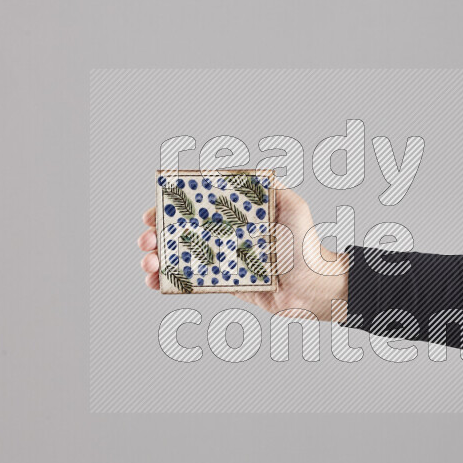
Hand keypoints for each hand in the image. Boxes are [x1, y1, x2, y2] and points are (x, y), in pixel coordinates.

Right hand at [138, 183, 347, 321]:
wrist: (315, 289)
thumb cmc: (308, 247)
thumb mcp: (295, 209)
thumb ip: (275, 190)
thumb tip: (255, 174)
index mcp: (238, 216)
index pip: (198, 207)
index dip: (172, 208)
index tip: (153, 212)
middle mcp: (228, 236)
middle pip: (183, 232)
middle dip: (158, 235)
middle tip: (147, 241)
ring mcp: (224, 260)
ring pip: (182, 257)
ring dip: (158, 259)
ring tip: (149, 265)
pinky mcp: (226, 284)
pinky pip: (193, 282)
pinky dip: (171, 282)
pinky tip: (156, 283)